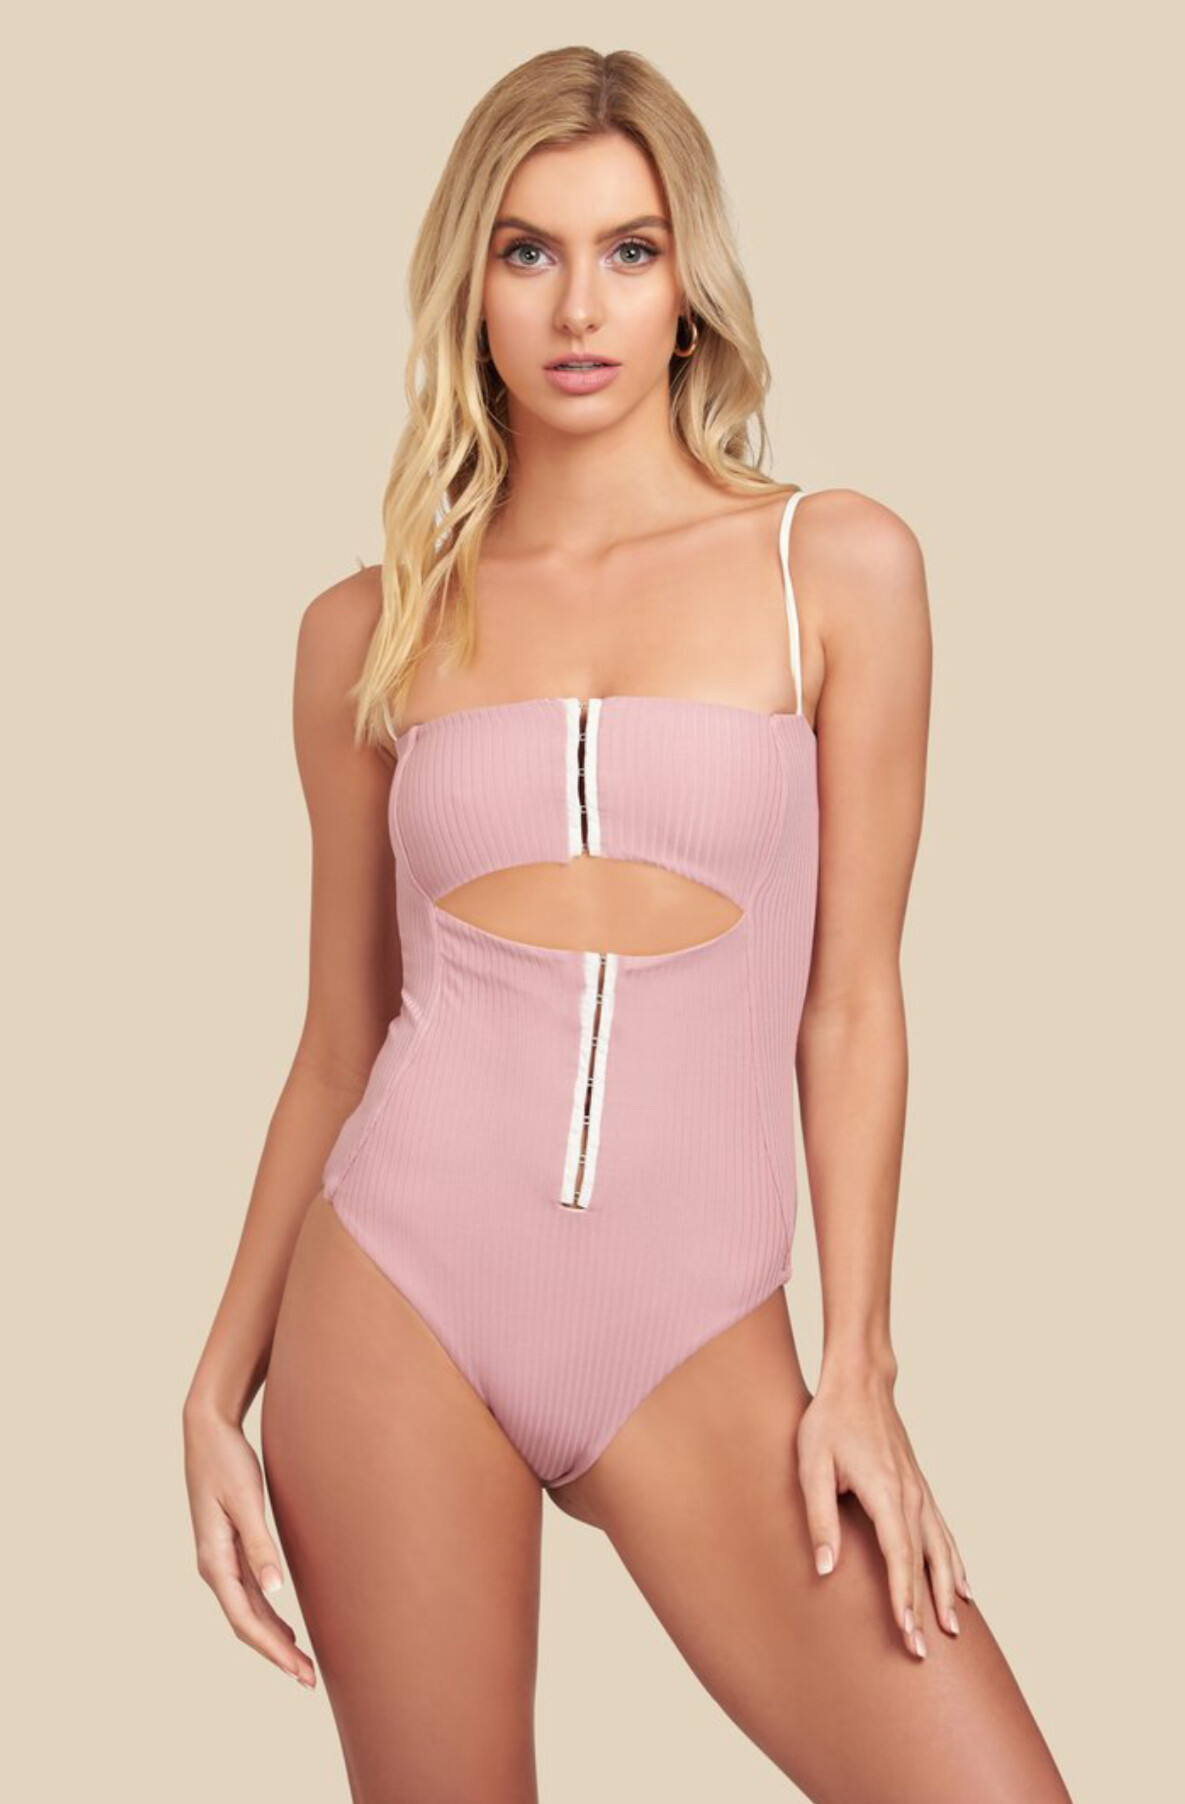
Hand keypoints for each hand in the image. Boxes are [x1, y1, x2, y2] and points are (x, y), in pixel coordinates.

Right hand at [183, 1400, 316, 1687]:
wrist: (207, 1431)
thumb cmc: (227, 1461)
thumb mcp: (246, 1500)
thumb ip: (260, 1545)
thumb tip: (275, 1592)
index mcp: (214, 1560)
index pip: (246, 1619)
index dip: (273, 1649)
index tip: (298, 1670)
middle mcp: (214, 1566)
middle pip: (247, 1623)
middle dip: (277, 1653)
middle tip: (309, 1679)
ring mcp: (221, 1558)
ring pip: (248, 1611)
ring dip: (274, 1638)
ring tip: (302, 1663)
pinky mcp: (230, 1547)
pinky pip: (249, 1593)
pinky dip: (268, 1615)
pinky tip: (285, 1627)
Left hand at [795, 1361, 972, 1658]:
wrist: (859, 1381)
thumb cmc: (829, 1422)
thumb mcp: (812, 1466)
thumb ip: (819, 1518)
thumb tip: (826, 1569)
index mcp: (885, 1492)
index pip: (898, 1556)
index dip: (903, 1597)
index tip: (908, 1633)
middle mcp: (910, 1495)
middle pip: (924, 1560)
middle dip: (927, 1607)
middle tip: (927, 1650)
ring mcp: (920, 1491)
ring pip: (942, 1549)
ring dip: (948, 1590)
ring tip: (955, 1629)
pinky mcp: (920, 1487)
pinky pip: (944, 1532)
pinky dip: (956, 1561)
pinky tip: (964, 1585)